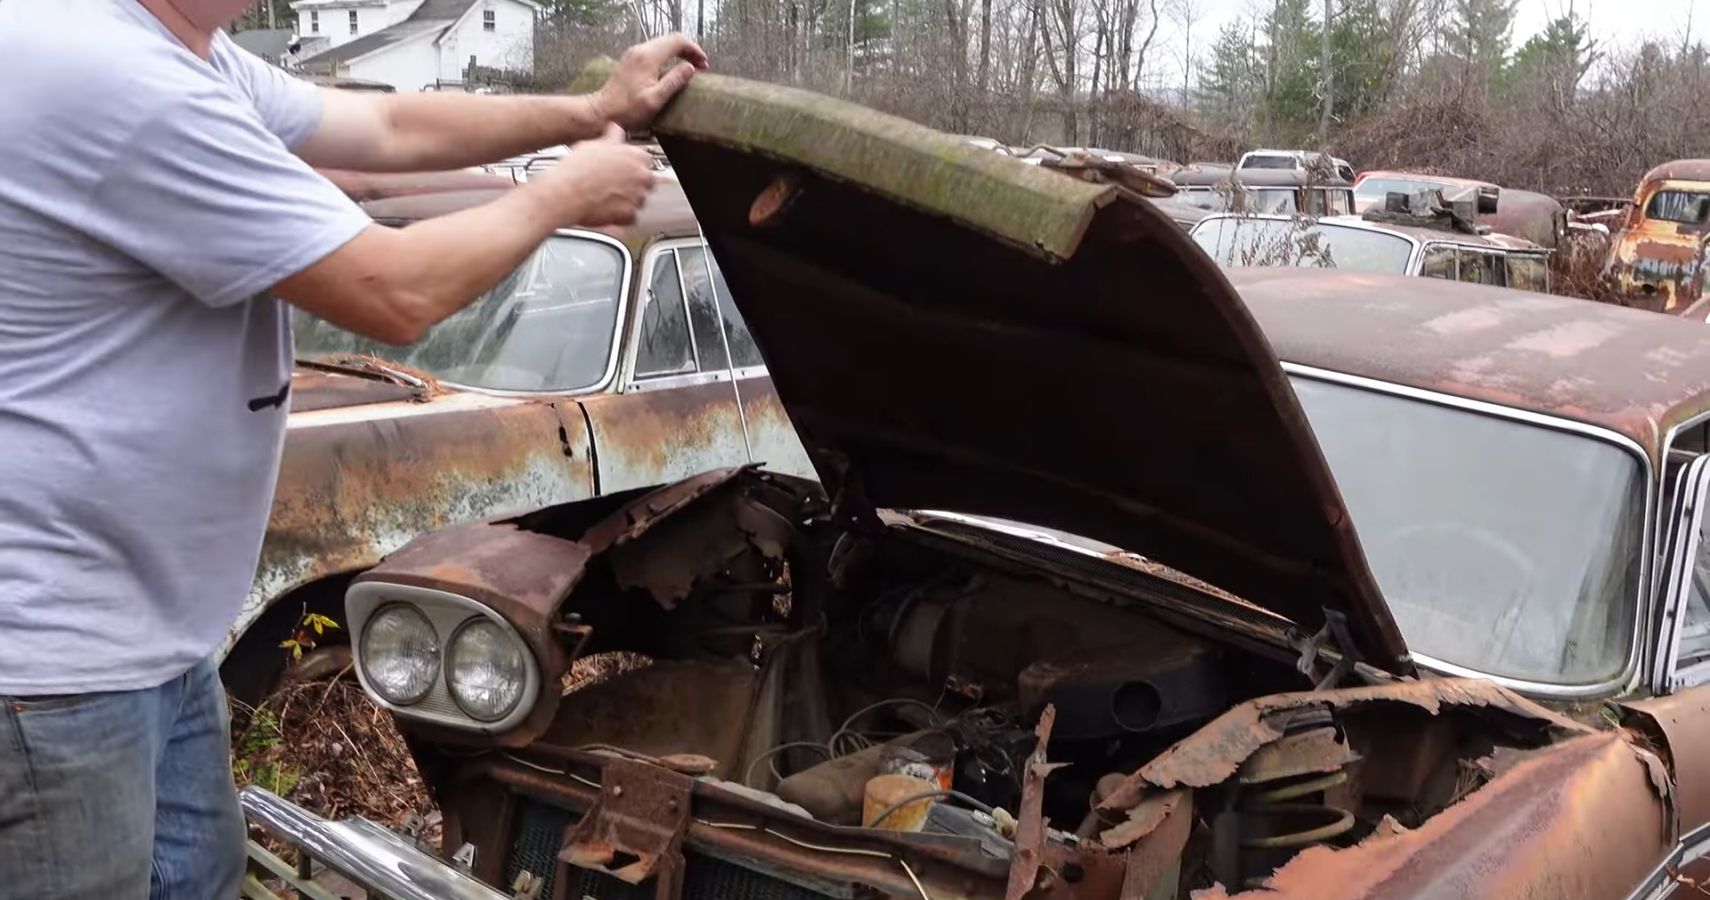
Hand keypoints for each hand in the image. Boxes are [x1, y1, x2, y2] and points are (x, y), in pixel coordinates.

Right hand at [531, 125, 655, 227]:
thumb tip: (615, 129)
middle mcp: (641, 175)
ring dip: (628, 200)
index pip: (645, 161)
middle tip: (614, 185)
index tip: (623, 170)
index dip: (632, 166)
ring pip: (639, 200)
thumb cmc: (576, 169)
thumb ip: (611, 137)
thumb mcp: (594, 144)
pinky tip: (607, 210)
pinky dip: (621, 216)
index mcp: (635, 155)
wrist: (565, 193)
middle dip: (634, 184)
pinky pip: (631, 217)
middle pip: (647, 181)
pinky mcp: (629, 215)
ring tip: (607, 198)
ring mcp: (637, 196)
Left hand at [593, 33, 708, 129]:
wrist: (602, 111)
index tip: (703, 63)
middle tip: (701, 65)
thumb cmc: (627, 110)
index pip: (677, 41)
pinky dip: (668, 55)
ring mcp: (634, 54)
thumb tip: (690, 68)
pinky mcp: (631, 60)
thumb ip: (674, 81)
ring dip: (679, 52)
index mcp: (648, 58)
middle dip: (688, 50)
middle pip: (671, 39)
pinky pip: (654, 50)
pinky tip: (673, 69)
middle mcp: (640, 50)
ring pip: (663, 43)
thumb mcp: (655, 99)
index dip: (694, 49)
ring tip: (690, 67)